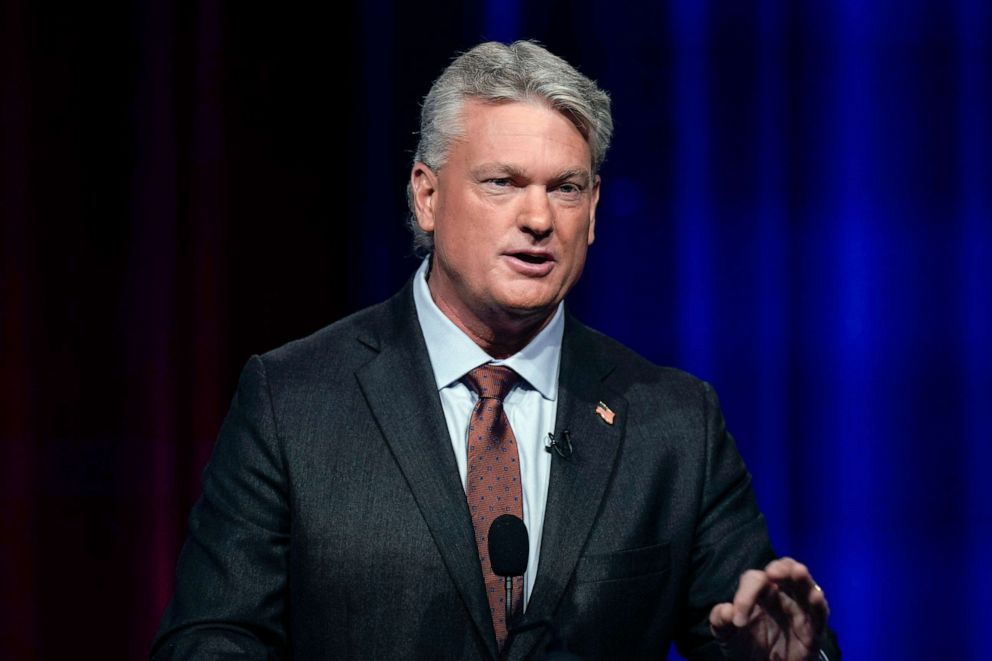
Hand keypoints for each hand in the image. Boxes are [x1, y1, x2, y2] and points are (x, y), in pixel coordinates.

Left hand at [709, 557, 829, 660]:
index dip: (746, 595)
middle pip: (784, 570)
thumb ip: (720, 621)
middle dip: (780, 568)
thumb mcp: (727, 635)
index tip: (737, 619)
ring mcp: (799, 611)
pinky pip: (819, 614)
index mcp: (759, 593)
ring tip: (797, 572)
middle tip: (772, 573)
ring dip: (802, 578)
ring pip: (805, 587)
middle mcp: (781, 596)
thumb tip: (726, 610)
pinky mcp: (813, 630)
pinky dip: (819, 604)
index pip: (755, 580)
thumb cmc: (746, 647)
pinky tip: (815, 596)